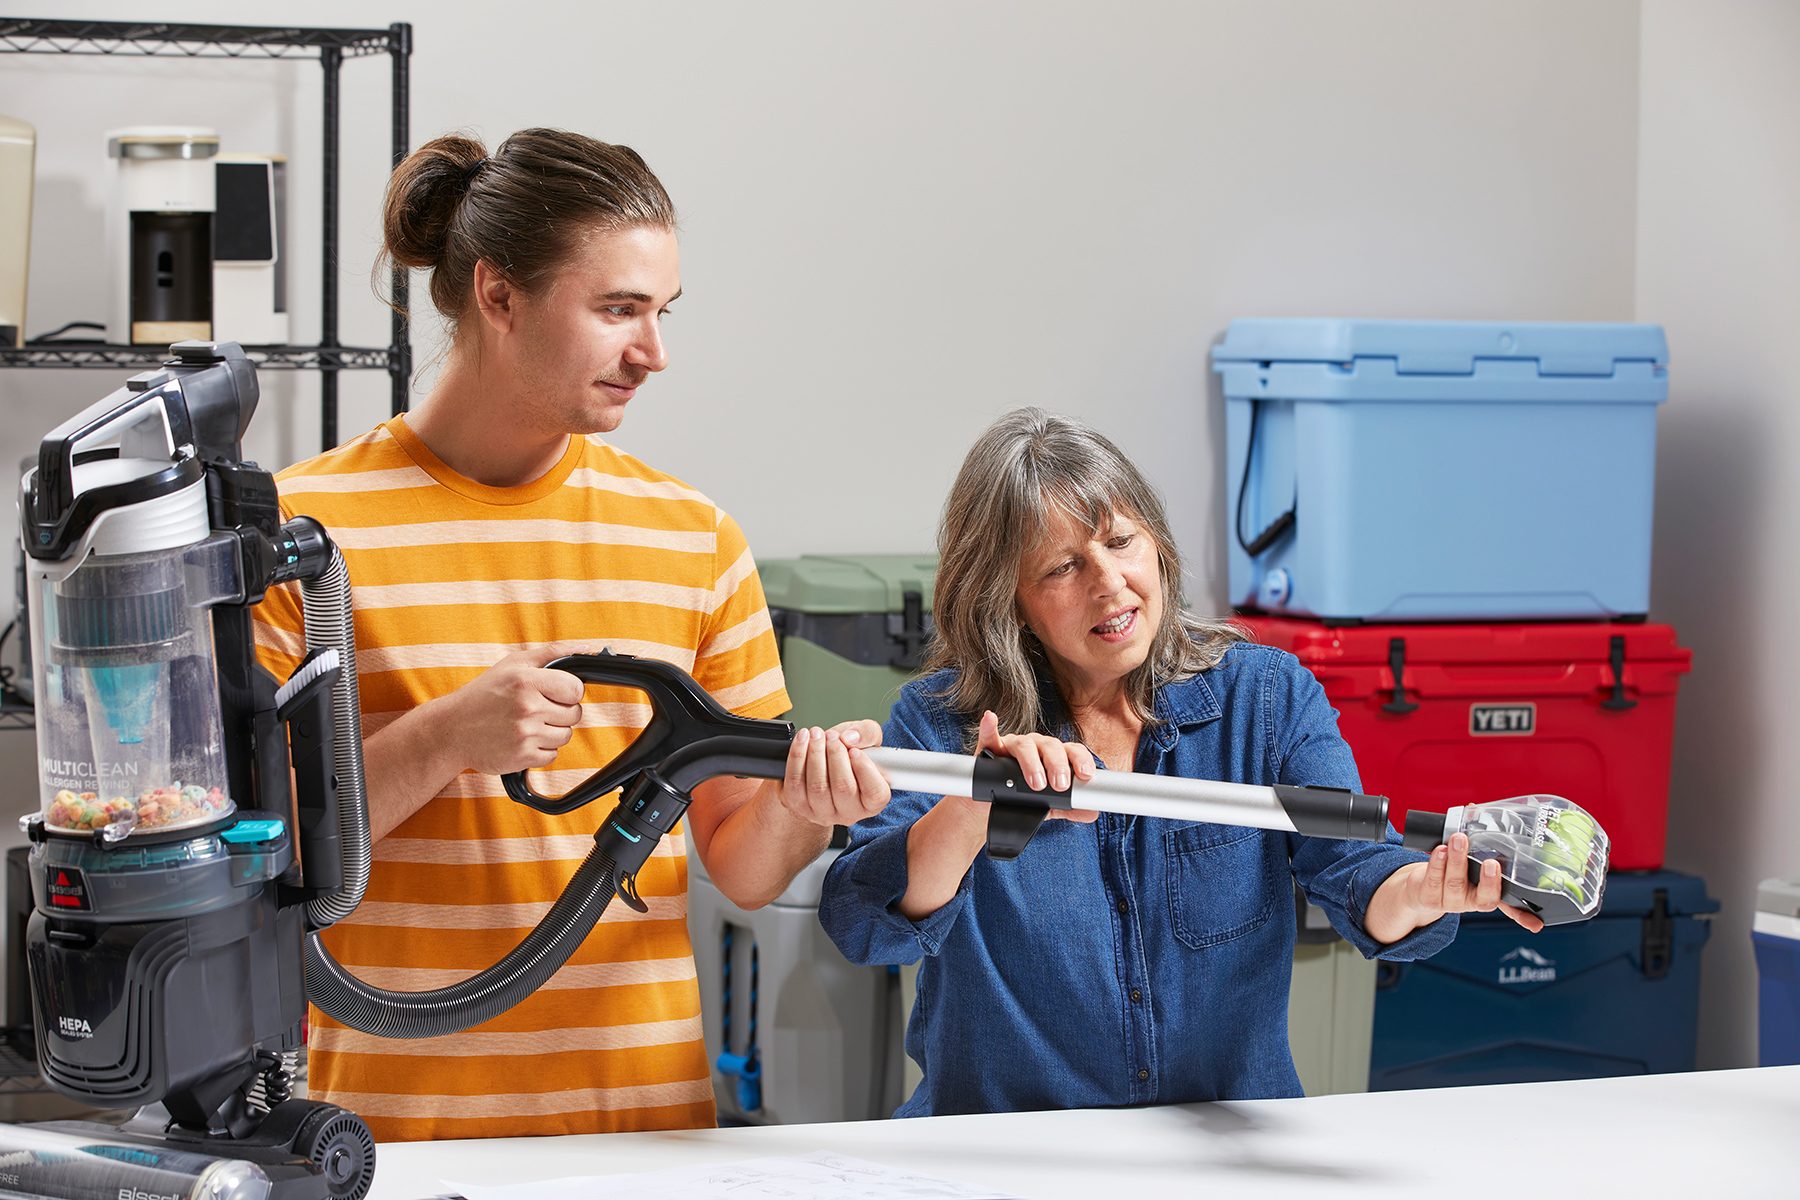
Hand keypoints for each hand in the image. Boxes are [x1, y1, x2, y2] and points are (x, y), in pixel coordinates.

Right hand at [432, 646, 585, 774]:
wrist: (451, 730)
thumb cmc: (484, 693)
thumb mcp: (514, 663)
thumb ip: (553, 652)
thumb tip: (589, 648)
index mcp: (526, 680)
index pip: (576, 689)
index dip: (568, 691)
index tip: (555, 693)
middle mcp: (527, 708)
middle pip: (574, 714)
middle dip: (560, 711)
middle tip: (536, 708)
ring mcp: (525, 735)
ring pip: (565, 736)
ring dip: (551, 731)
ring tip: (527, 723)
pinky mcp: (522, 758)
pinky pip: (552, 755)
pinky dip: (541, 749)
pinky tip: (521, 739)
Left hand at [772, 720, 889, 827]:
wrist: (824, 765)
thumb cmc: (850, 755)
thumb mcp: (867, 740)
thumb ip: (867, 734)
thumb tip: (849, 738)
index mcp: (872, 801)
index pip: (875, 793)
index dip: (865, 769)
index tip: (855, 750)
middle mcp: (849, 812)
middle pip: (843, 787)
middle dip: (835, 755)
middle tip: (832, 736)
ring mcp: (822, 812)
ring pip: (817, 787)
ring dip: (815, 754)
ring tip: (817, 734)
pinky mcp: (798, 805)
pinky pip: (795, 783)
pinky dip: (797, 757)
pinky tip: (803, 740)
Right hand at [942, 711, 1098, 822]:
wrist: (992, 810)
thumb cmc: (1023, 800)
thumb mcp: (1049, 806)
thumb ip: (1070, 808)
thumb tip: (1092, 812)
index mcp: (1054, 756)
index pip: (1072, 751)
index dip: (1081, 760)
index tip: (1086, 775)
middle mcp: (1036, 747)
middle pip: (1051, 746)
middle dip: (1058, 765)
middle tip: (1060, 785)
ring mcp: (1013, 746)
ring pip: (1025, 744)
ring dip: (1032, 762)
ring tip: (1036, 783)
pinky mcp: (989, 749)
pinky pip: (989, 734)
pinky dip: (989, 726)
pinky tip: (991, 718)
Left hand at [1390, 831, 1545, 933]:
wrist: (1422, 891)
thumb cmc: (1454, 873)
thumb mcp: (1470, 863)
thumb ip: (1477, 839)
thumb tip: (1474, 808)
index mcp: (1488, 896)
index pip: (1510, 907)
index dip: (1524, 916)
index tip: (1536, 921)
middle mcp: (1472, 901)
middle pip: (1483, 895)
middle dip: (1488, 880)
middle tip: (1490, 862)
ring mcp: (1450, 901)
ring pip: (1455, 883)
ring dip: (1458, 860)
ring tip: (1459, 839)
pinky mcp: (1429, 896)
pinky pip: (1433, 879)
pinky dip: (1437, 863)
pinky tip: (1440, 850)